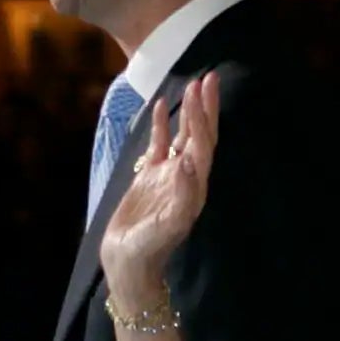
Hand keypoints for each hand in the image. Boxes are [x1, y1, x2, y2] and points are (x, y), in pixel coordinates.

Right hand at [101, 74, 219, 291]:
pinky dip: (162, 125)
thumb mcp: (166, 226)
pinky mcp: (150, 178)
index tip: (201, 92)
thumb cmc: (148, 250)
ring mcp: (168, 176)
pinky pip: (159, 145)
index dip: (203, 119)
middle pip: (200, 136)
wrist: (129, 263)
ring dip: (189, 112)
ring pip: (183, 137)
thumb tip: (188, 162)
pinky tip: (161, 105)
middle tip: (210, 77)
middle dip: (206, 108)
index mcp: (194, 188)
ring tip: (194, 84)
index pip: (203, 146)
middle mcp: (186, 178)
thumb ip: (179, 196)